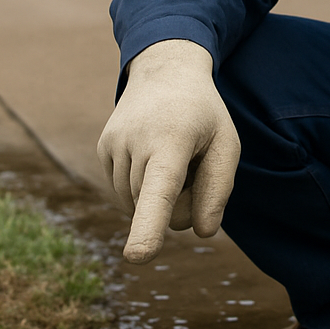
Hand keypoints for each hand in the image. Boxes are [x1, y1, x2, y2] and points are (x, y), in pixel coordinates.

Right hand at [97, 39, 240, 263]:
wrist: (165, 71)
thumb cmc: (203, 113)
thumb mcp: (226, 142)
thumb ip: (218, 189)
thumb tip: (203, 232)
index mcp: (170, 140)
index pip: (159, 191)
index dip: (148, 227)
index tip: (137, 257)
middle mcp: (134, 142)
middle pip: (159, 210)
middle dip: (181, 200)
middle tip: (192, 160)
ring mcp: (112, 146)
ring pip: (139, 206)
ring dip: (161, 194)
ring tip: (171, 152)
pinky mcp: (102, 150)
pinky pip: (127, 194)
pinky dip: (145, 187)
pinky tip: (154, 155)